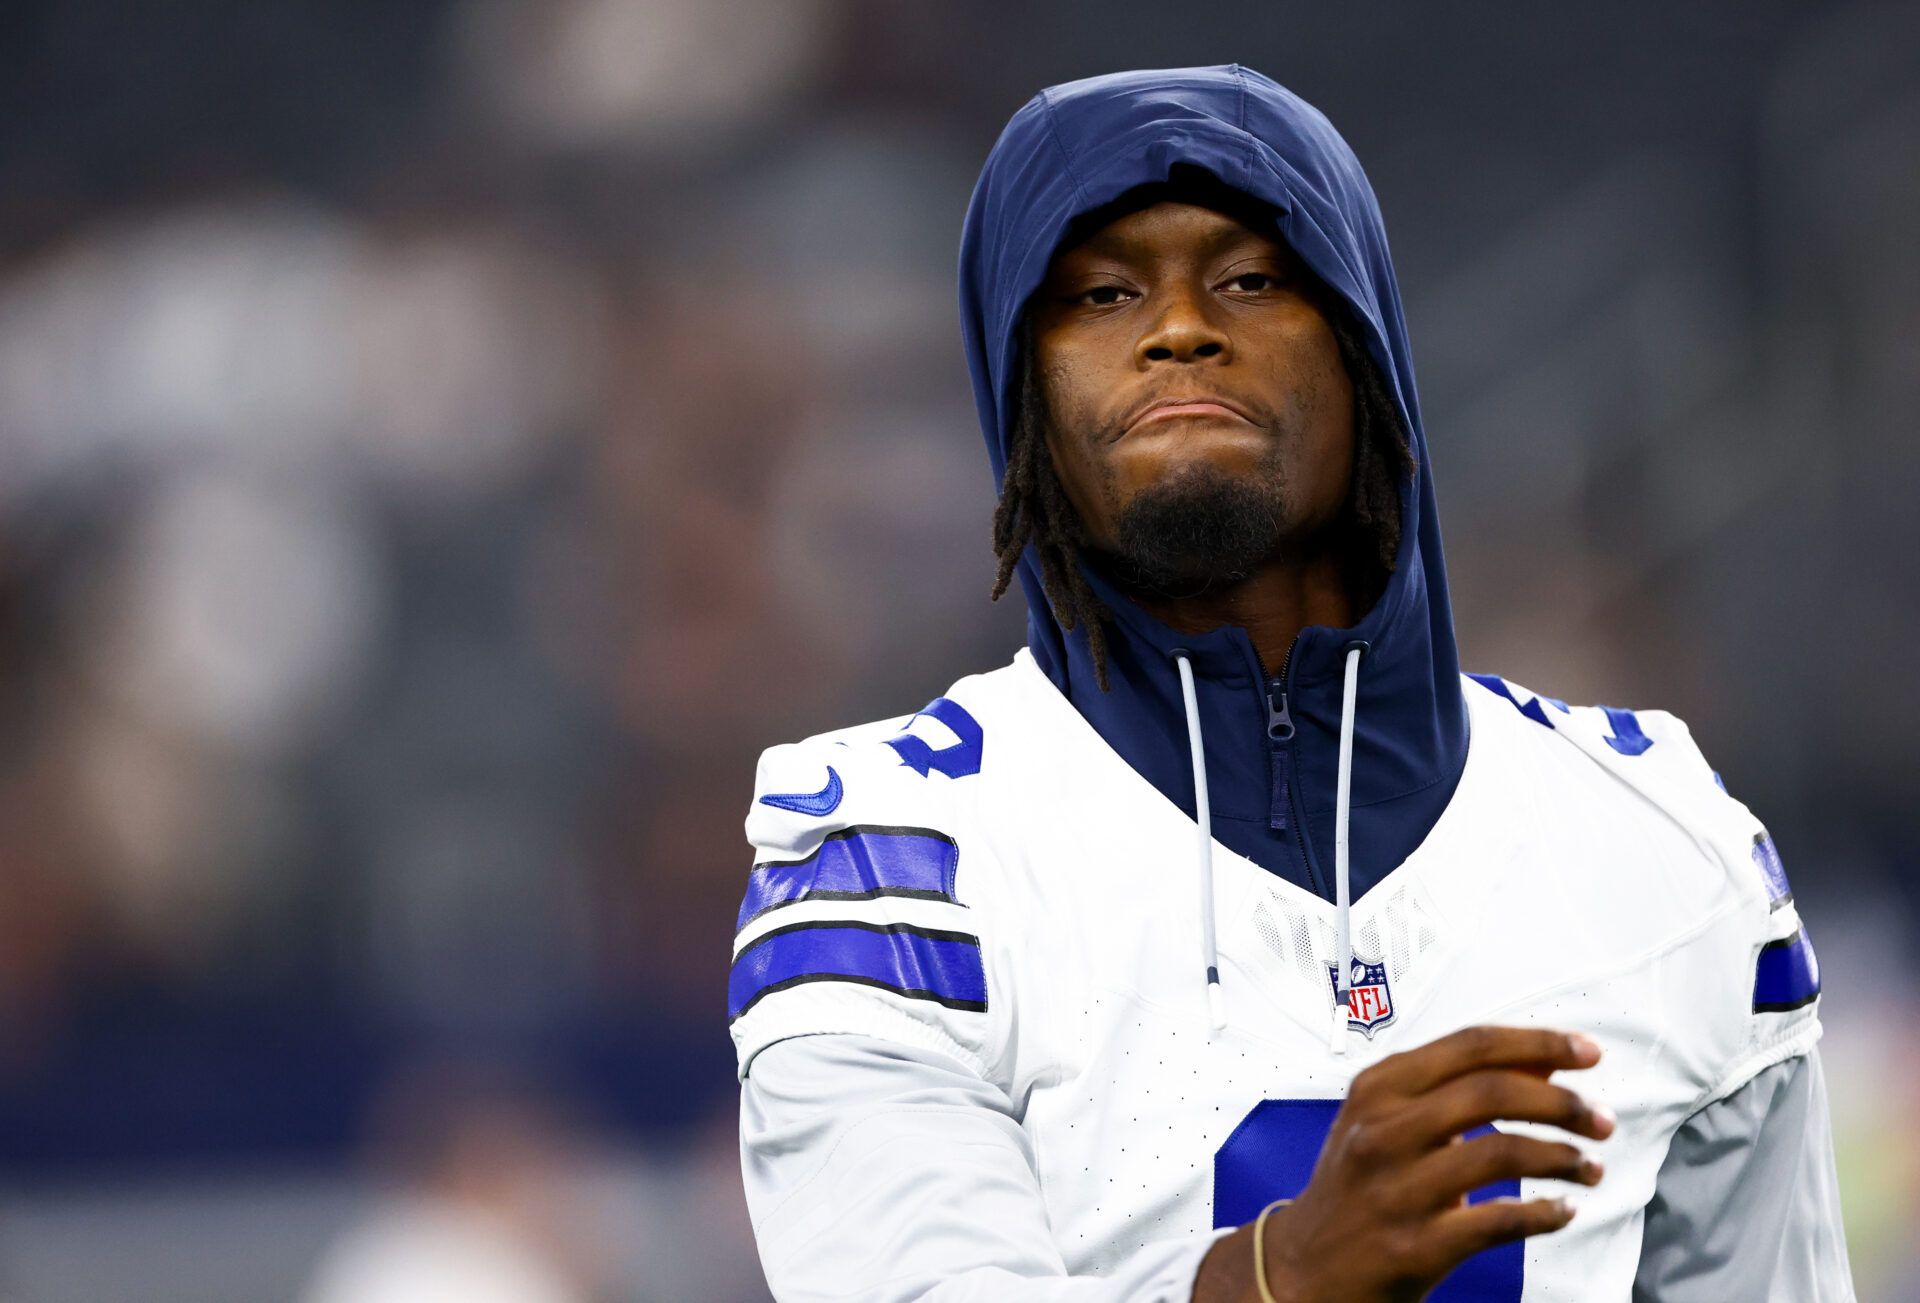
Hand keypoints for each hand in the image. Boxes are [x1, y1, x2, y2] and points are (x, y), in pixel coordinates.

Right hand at [1194, 1026, 1612, 1302]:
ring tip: (1589, 1166)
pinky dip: (1543, 1214)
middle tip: (1599, 1118)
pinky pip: (1498, 1221)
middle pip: (1492, 1091)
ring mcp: (1397, 1188)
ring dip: (1562, 1157)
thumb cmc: (1357, 1185)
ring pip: (1501, 1151)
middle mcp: (1382, 1130)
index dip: (1538, 1043)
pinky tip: (1561, 1211)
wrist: (1305, 1267)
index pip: (1471, 1046)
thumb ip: (1456, 1086)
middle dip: (1561, 1101)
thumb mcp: (1388, 1119)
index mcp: (1379, 1088)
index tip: (1586, 1052)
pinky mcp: (1415, 1245)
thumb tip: (1542, 1059)